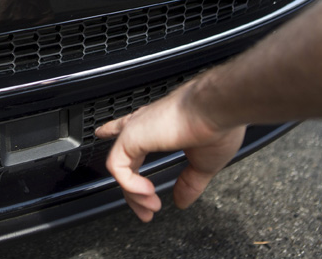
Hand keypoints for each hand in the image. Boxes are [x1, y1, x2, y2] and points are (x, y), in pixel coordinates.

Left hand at [95, 82, 245, 221]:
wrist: (218, 110)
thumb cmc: (217, 125)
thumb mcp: (203, 162)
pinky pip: (118, 167)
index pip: (130, 127)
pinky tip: (148, 192)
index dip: (114, 129)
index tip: (103, 132)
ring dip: (135, 193)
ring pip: (120, 167)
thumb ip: (190, 182)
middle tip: (146, 211)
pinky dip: (130, 184)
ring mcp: (136, 130)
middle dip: (131, 189)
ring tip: (152, 206)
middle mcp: (145, 125)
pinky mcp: (131, 136)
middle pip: (124, 159)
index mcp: (160, 126)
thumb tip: (182, 201)